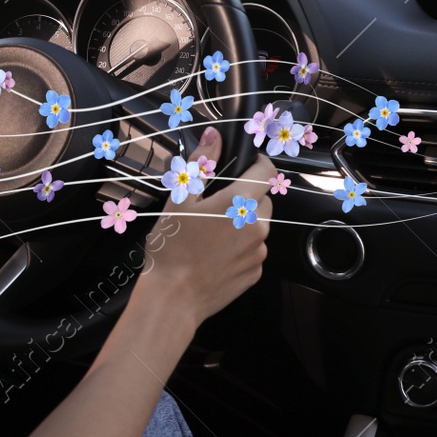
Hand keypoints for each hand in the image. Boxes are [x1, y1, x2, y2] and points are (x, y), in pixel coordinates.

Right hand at [136, 126, 274, 325]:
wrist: (172, 300)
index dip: (258, 163)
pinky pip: (253, 250)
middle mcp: (257, 227)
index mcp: (239, 204)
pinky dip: (240, 247)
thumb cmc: (171, 249)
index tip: (247, 164)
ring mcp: (258, 253)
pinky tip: (214, 253)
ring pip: (258, 226)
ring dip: (242, 223)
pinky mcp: (255, 273)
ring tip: (210, 233)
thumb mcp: (179, 199)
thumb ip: (201, 164)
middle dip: (246, 197)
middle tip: (215, 205)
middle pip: (263, 200)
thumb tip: (213, 136)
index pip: (265, 172)